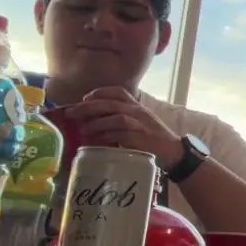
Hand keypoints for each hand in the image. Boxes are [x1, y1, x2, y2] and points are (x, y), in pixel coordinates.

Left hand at [66, 87, 183, 167]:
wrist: (174, 153)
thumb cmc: (154, 139)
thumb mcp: (140, 123)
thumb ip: (122, 119)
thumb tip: (94, 121)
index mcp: (138, 106)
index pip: (118, 92)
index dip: (100, 92)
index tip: (85, 97)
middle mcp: (138, 112)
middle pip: (110, 103)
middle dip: (88, 107)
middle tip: (71, 112)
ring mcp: (140, 124)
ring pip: (114, 117)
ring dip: (96, 122)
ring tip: (82, 128)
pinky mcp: (140, 138)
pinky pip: (119, 134)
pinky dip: (105, 136)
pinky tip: (96, 140)